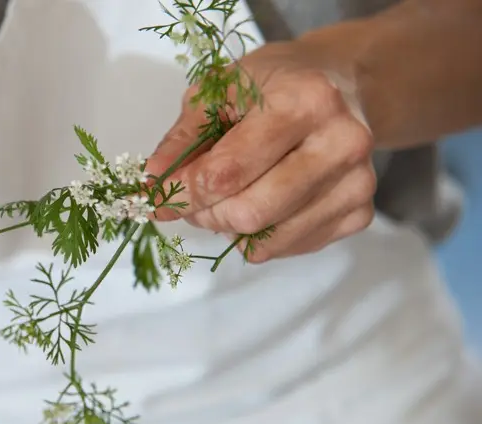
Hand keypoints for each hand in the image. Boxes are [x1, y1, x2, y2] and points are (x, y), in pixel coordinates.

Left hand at [146, 40, 376, 262]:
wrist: (339, 86)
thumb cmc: (271, 86)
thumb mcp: (217, 92)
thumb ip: (182, 139)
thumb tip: (152, 184)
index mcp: (306, 102)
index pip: (227, 173)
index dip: (182, 192)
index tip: (157, 196)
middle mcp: (342, 143)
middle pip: (249, 213)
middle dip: (206, 213)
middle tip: (194, 197)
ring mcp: (357, 183)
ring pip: (266, 241)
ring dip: (229, 228)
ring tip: (227, 196)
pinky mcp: (360, 214)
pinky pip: (287, 248)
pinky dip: (259, 236)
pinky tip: (262, 199)